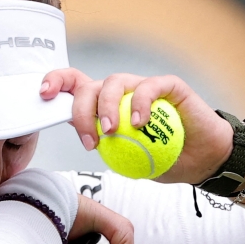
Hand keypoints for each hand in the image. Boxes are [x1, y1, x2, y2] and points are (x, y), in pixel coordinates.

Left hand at [41, 69, 234, 184]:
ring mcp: (143, 86)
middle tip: (90, 141)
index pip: (74, 85)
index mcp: (104, 106)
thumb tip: (84, 145)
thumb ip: (106, 148)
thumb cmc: (161, 158)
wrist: (201, 160)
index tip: (43, 95)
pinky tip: (139, 124)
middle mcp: (120, 92)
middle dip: (81, 112)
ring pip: (114, 82)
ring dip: (106, 108)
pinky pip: (149, 87)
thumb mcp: (126, 159)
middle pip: (89, 87)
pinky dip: (140, 103)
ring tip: (111, 132)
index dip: (55, 83)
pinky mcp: (168, 85)